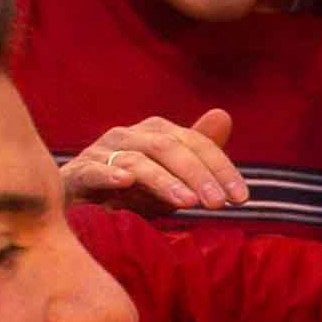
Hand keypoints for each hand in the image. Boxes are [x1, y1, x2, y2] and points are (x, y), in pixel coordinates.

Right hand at [60, 109, 249, 214]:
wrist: (82, 207)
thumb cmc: (134, 193)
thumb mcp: (175, 177)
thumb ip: (200, 152)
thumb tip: (223, 115)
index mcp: (156, 134)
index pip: (195, 144)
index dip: (221, 168)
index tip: (243, 198)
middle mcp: (129, 136)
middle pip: (169, 148)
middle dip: (198, 175)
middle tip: (219, 204)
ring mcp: (100, 152)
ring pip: (137, 161)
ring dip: (165, 181)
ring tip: (189, 202)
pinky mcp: (78, 174)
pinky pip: (94, 171)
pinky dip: (109, 175)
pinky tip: (126, 182)